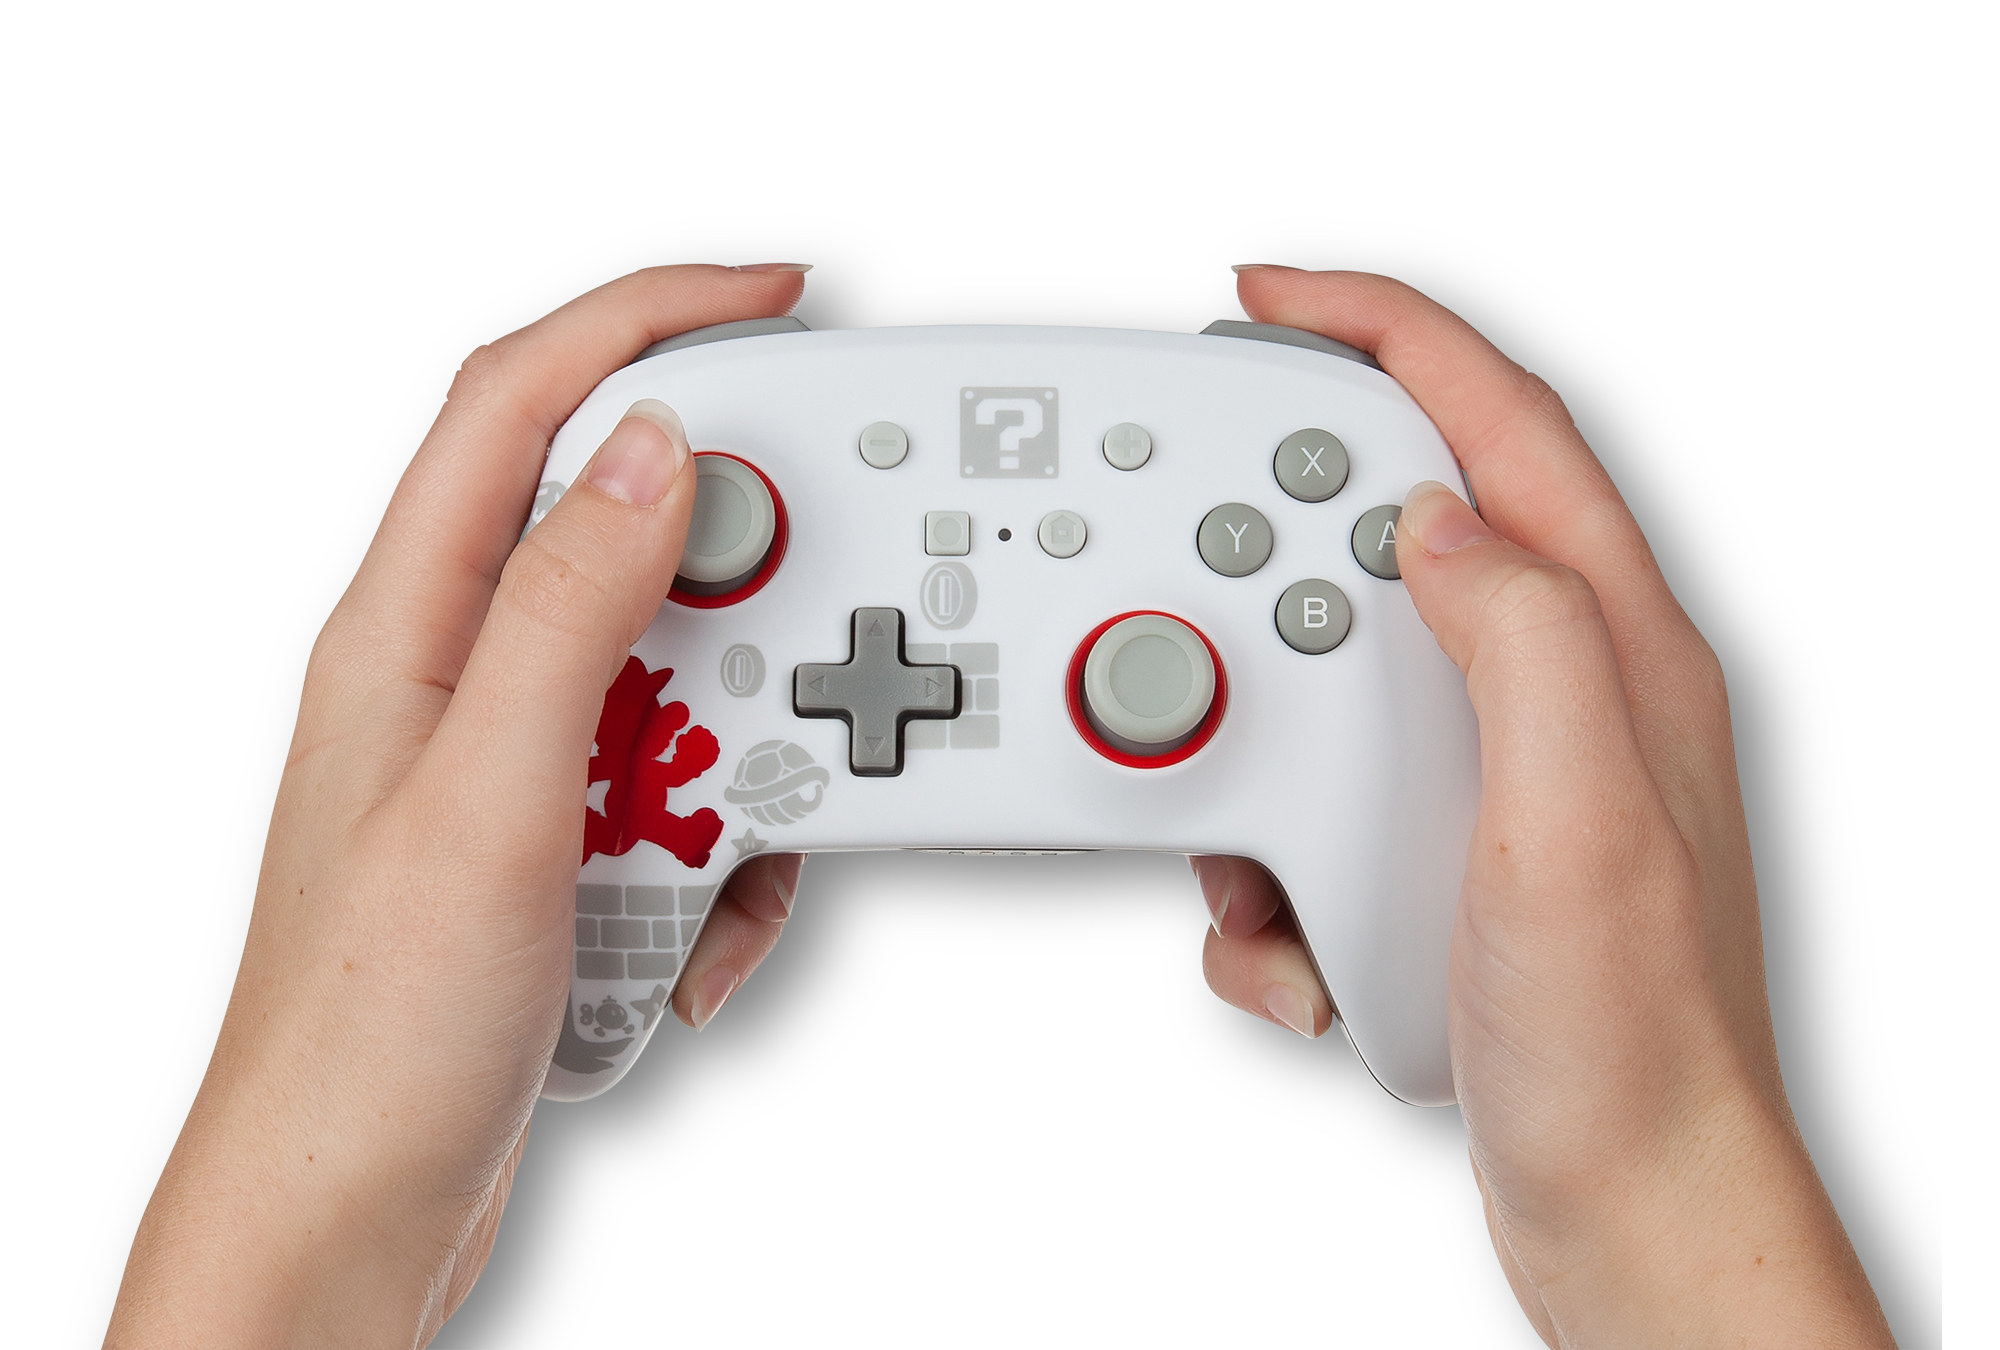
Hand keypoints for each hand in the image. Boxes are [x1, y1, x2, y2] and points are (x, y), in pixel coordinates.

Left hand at [107, 264, 812, 1347]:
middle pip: (630, 537)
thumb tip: (648, 453)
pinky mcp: (571, 841)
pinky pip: (692, 792)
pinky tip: (700, 931)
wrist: (357, 1212)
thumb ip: (565, 612)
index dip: (645, 319)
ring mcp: (521, 762)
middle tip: (815, 628)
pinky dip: (730, 852)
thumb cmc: (371, 1029)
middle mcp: (463, 675)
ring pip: (685, 678)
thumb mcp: (489, 802)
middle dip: (742, 587)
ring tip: (727, 843)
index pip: (519, 403)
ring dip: (742, 749)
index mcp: (407, 629)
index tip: (775, 298)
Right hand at [1196, 267, 1893, 1346]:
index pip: (1500, 424)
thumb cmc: (1625, 1034)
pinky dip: (1268, 855)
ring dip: (1256, 736)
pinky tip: (1289, 932)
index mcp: (1613, 647)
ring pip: (1332, 677)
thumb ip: (1522, 638)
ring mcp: (1497, 770)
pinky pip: (1314, 800)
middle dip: (1275, 549)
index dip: (1385, 333)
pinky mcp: (1440, 850)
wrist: (1619, 1199)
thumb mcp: (1575, 819)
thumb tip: (1436, 520)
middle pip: (1397, 530)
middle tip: (1189, 570)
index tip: (1273, 298)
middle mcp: (1560, 688)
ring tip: (1243, 828)